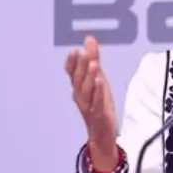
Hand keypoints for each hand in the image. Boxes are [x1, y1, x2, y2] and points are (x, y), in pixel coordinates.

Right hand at [64, 36, 119, 170]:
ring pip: (87, 90)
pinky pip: (97, 102)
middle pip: (79, 79)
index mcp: (78, 87)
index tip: (73, 51)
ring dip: (89, 77)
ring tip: (93, 64)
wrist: (101, 134)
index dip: (72, 63)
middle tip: (84, 53)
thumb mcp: (97, 78)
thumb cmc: (98, 103)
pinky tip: (100, 82)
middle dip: (80, 66)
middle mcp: (80, 96)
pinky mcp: (99, 114)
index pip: (72, 73)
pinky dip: (97, 92)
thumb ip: (93, 58)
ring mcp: (88, 106)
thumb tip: (89, 39)